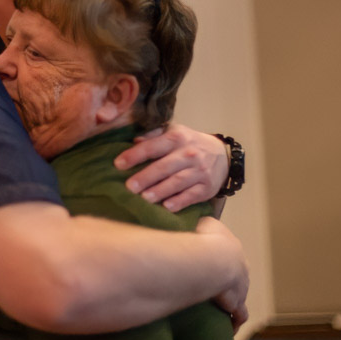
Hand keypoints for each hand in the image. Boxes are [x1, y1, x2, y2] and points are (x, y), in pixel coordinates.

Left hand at [113, 124, 228, 210]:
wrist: (222, 155)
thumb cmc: (189, 144)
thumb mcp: (174, 133)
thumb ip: (154, 135)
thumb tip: (134, 140)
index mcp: (177, 138)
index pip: (153, 146)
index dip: (135, 155)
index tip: (118, 164)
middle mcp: (189, 154)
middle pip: (164, 166)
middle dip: (145, 177)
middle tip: (129, 187)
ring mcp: (199, 172)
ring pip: (177, 182)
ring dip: (160, 191)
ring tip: (145, 198)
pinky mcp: (206, 188)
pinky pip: (192, 196)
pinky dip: (180, 201)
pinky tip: (167, 207)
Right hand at [196, 216, 248, 331]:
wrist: (213, 258)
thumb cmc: (204, 239)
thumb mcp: (202, 224)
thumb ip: (199, 225)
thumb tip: (191, 225)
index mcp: (232, 248)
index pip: (228, 255)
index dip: (219, 260)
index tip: (210, 265)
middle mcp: (241, 267)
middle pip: (237, 277)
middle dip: (228, 283)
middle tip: (214, 288)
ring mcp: (241, 286)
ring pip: (239, 296)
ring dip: (232, 301)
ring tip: (221, 309)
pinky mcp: (237, 303)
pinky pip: (239, 314)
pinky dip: (234, 321)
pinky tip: (229, 328)